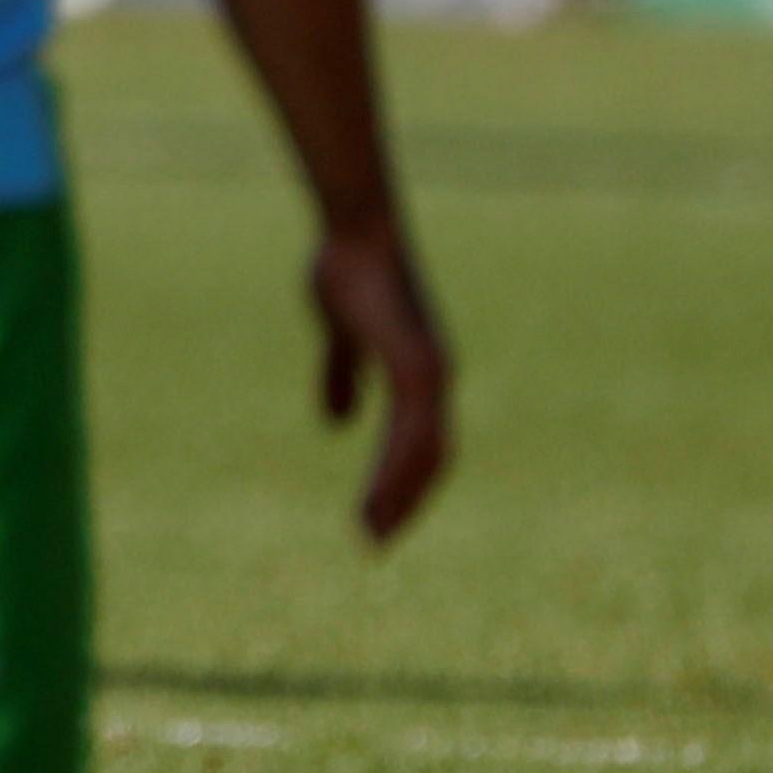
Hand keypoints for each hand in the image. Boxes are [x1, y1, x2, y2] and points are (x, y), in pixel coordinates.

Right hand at [310, 220, 453, 544]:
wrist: (355, 232)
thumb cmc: (346, 269)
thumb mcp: (339, 334)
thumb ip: (341, 375)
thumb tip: (338, 422)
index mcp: (419, 371)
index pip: (422, 442)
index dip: (400, 481)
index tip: (373, 516)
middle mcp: (435, 377)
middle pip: (431, 459)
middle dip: (404, 502)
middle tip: (374, 541)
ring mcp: (430, 373)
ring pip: (424, 454)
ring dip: (398, 497)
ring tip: (369, 531)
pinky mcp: (416, 366)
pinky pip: (412, 432)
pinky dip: (394, 469)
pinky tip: (373, 494)